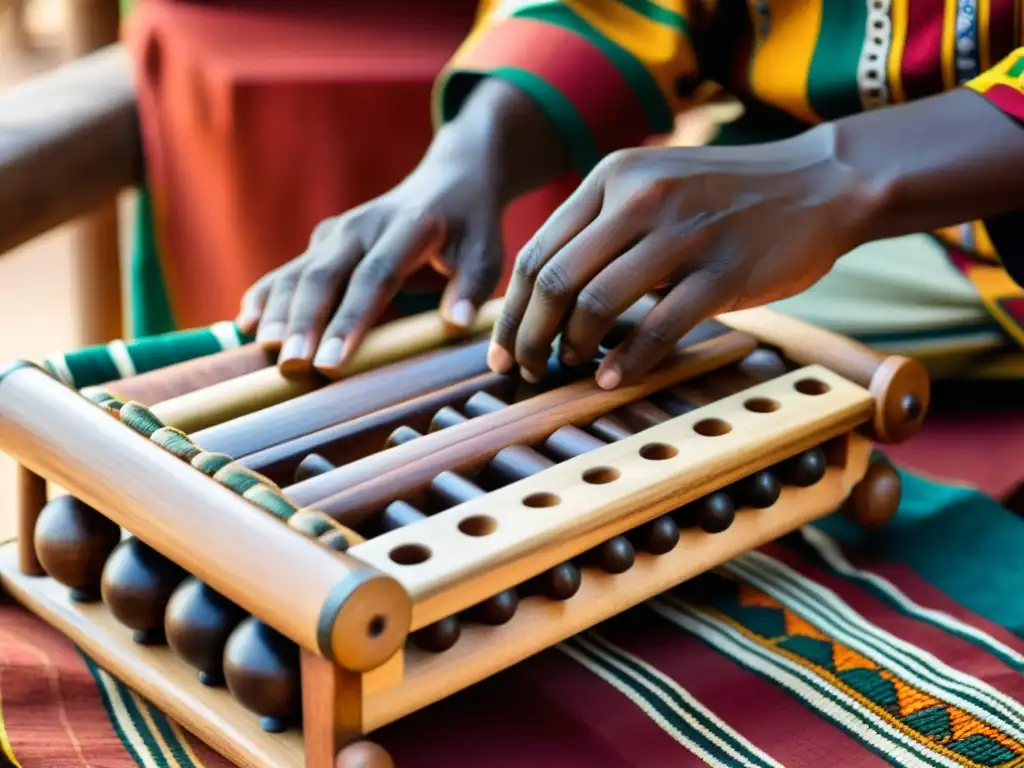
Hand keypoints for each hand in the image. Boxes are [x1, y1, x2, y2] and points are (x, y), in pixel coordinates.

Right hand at [236, 77, 570, 374]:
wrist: (449, 180)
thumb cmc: (470, 227)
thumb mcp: (486, 253)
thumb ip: (470, 288)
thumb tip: (455, 324)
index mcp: (407, 227)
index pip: (374, 276)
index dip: (351, 319)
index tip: (332, 361)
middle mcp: (364, 225)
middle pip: (324, 275)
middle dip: (304, 321)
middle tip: (291, 364)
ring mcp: (337, 232)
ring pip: (299, 273)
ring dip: (279, 313)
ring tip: (266, 354)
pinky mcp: (323, 243)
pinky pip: (287, 271)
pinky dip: (266, 296)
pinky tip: (245, 324)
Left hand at [487, 126, 877, 387]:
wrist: (821, 182)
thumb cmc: (725, 195)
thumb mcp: (653, 184)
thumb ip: (602, 226)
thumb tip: (544, 298)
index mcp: (612, 178)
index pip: (536, 252)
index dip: (510, 310)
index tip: (501, 350)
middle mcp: (640, 198)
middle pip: (555, 280)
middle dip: (530, 336)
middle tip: (526, 370)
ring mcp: (683, 233)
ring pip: (597, 303)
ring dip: (572, 348)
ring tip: (569, 369)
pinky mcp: (723, 271)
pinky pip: (659, 327)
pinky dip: (627, 361)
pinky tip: (611, 380)